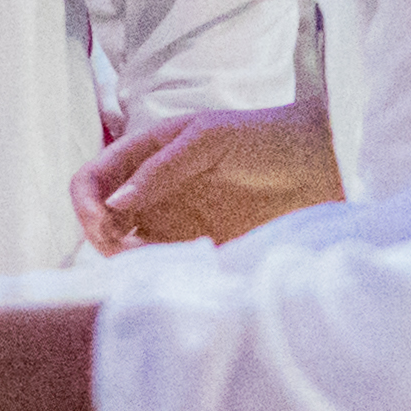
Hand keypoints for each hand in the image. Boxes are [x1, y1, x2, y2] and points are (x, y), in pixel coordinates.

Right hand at [73, 95, 342, 249]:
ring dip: (131, 260)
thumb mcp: (208, 138)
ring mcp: (172, 222)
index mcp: (145, 154)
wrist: (325, 163)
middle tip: (131, 250)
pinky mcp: (196, 249)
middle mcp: (150, 191)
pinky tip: (184, 265)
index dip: (84, 203)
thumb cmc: (268, 137)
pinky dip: (160, 272)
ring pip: (124, 250)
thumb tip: (114, 204)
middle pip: (98, 221)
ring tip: (164, 258)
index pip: (91, 180)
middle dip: (103, 238)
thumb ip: (159, 168)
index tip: (102, 224)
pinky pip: (162, 267)